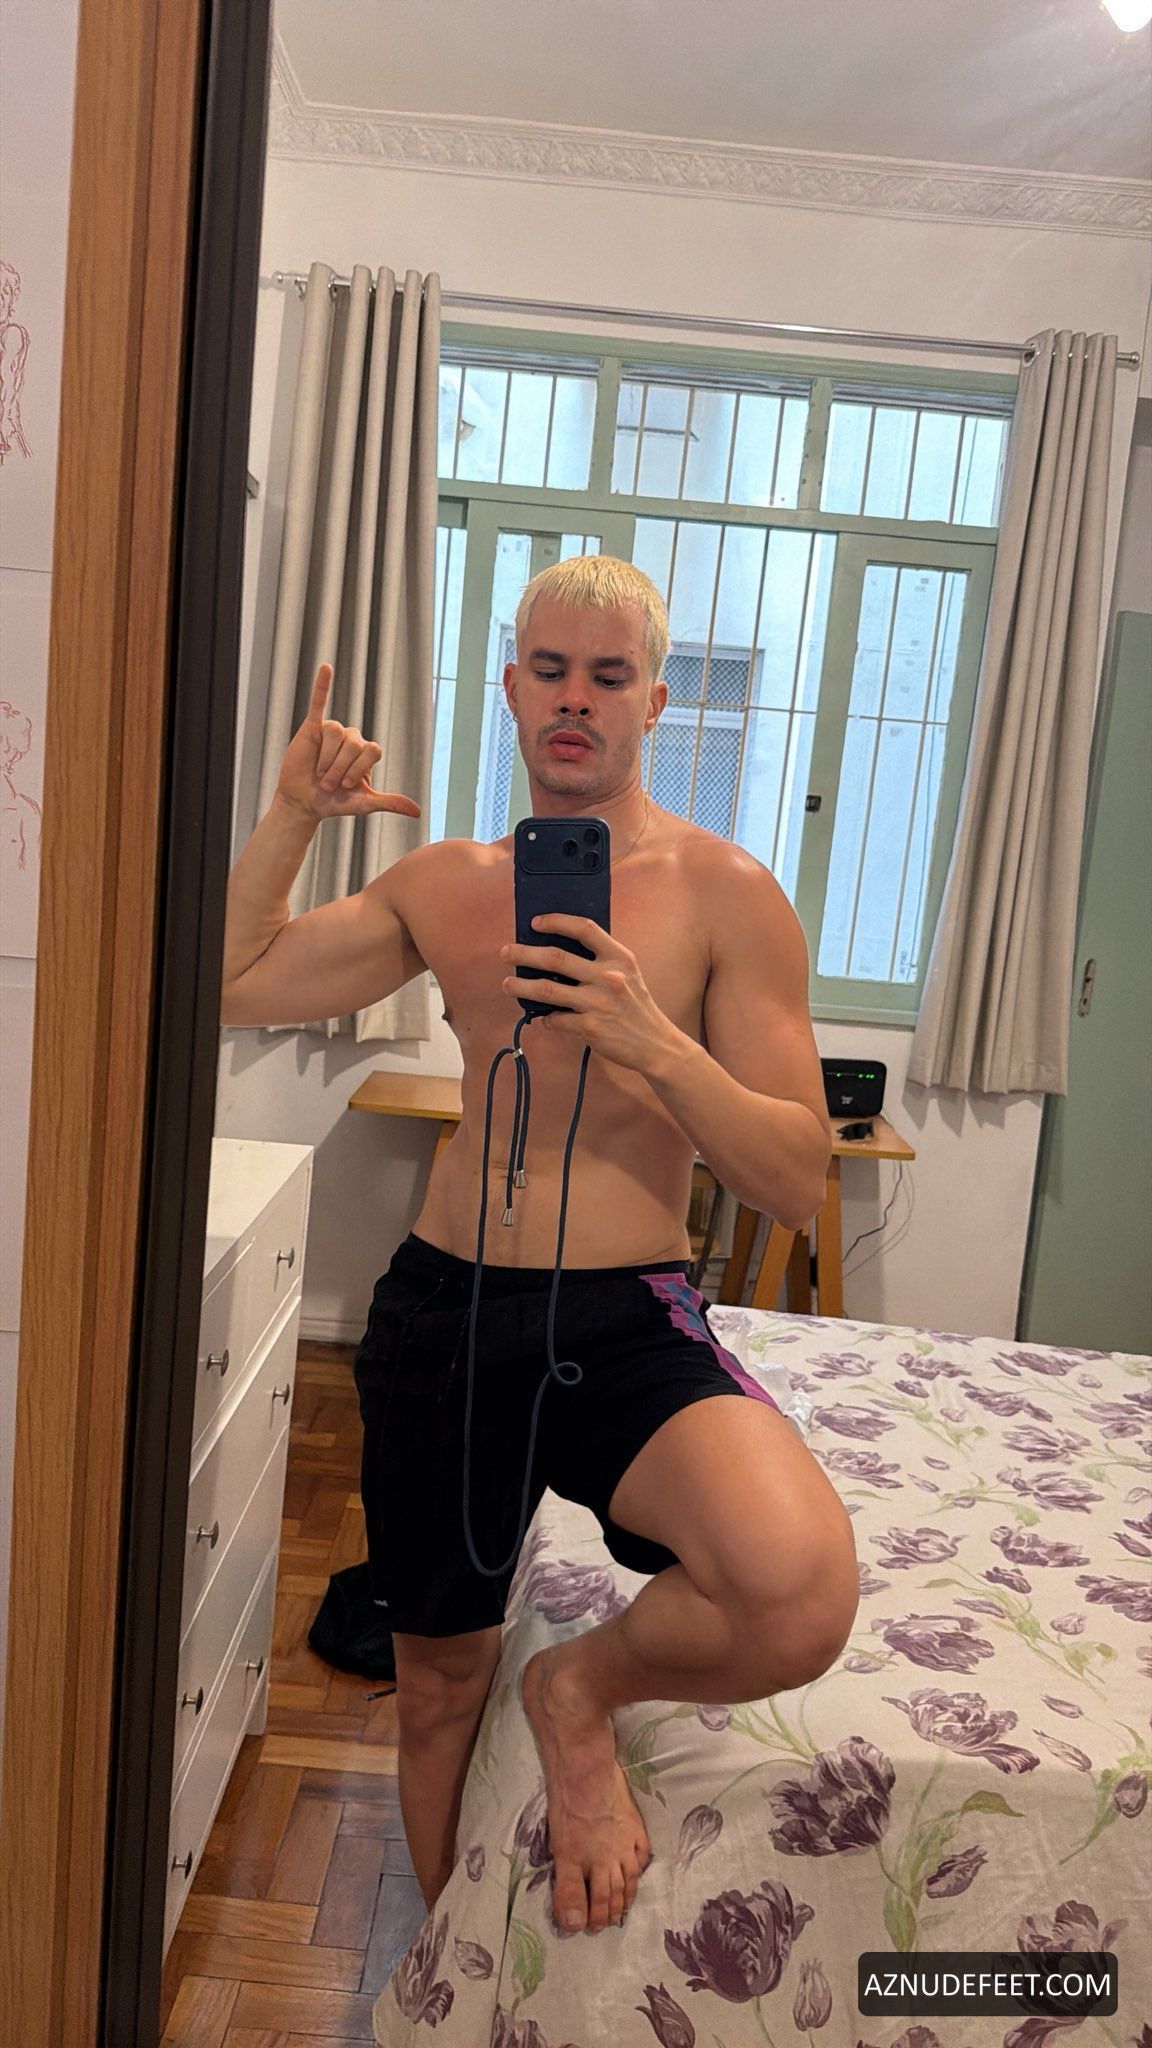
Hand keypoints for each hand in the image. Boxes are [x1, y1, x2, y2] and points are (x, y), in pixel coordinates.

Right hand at [275, 664, 421, 823]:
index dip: (359, 769)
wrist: (304, 803)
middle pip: (353, 743)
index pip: (372, 750)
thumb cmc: (334, 803)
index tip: (348, 787)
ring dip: (327, 758)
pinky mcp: (313, 727)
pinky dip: (322, 685)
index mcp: (367, 753)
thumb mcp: (364, 804)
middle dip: (340, 768)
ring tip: (319, 773)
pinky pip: (319, 702)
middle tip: (328, 783)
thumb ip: (389, 803)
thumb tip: (417, 812)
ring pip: (335, 733)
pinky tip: (326, 668)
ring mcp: (332, 732)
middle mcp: (352, 739)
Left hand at [500, 914, 680, 1073]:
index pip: (584, 928)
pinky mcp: (590, 1027)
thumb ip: (602, 960)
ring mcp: (598, 1002)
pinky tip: (542, 1018)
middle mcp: (609, 977)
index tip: (535, 922)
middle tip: (506, 952)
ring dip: (521, 986)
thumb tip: (558, 953)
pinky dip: (545, 1019)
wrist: (656, 1044)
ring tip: (507, 984)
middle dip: (524, 953)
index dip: (556, 921)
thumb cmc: (637, 1006)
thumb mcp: (628, 974)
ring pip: (547, 989)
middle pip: (555, 957)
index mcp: (619, 957)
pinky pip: (555, 1019)